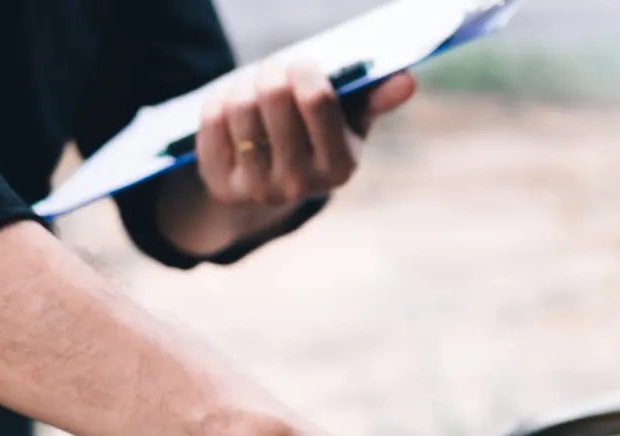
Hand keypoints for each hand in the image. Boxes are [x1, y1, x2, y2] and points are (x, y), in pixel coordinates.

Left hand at [196, 58, 416, 207]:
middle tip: (274, 67)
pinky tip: (232, 104)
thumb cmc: (318, 139)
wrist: (272, 186)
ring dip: (244, 82)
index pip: (317, 99)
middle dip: (272, 69)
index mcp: (340, 166)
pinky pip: (212, 120)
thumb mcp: (350, 124)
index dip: (305, 69)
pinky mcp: (221, 183)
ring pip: (240, 104)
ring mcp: (257, 188)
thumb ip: (375, 99)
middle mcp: (299, 184)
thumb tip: (407, 80)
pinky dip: (219, 99)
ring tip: (253, 83)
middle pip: (274, 96)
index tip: (303, 63)